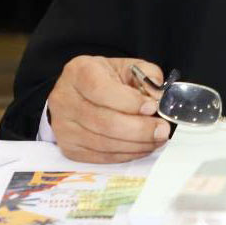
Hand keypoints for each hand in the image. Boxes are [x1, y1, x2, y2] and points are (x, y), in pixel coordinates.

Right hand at [47, 55, 169, 161]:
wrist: (79, 93)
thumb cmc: (106, 79)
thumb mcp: (127, 67)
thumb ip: (147, 75)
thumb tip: (157, 96)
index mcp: (79, 72)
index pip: (101, 90)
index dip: (129, 102)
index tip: (152, 107)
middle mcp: (65, 99)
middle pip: (104, 121)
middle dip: (139, 129)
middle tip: (162, 130)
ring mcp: (64, 127)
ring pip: (104, 143)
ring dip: (136, 145)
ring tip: (156, 139)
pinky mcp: (69, 148)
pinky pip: (101, 157)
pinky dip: (126, 154)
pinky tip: (142, 147)